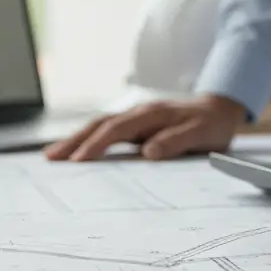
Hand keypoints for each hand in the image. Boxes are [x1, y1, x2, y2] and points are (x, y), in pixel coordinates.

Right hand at [44, 94, 246, 161]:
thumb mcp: (202, 135)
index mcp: (152, 115)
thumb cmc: (211, 125)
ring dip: (76, 139)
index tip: (79, 160)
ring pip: (99, 126)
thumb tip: (149, 152)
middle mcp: (139, 114)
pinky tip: (76, 151)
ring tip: (53, 155)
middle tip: (51, 157)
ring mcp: (135, 118)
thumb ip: (177, 141)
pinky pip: (106, 131)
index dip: (96, 145)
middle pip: (99, 125)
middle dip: (74, 141)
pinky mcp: (136, 126)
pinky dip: (88, 139)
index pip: (117, 130)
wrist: (220, 110)